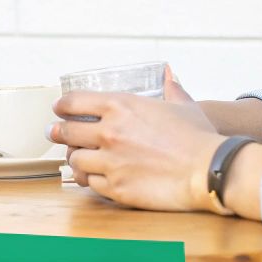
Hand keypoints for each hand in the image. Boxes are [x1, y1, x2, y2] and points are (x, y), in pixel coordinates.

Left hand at [48, 67, 225, 212]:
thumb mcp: (184, 105)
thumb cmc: (199, 138)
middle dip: (57, 132)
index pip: (74, 102)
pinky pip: (90, 183)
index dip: (62, 106)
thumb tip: (169, 74)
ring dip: (74, 159)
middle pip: (67, 132)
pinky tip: (94, 177)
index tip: (59, 109)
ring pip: (75, 160)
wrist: (208, 171)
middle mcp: (110, 132)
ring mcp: (110, 162)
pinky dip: (90, 180)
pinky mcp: (116, 188)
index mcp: (121, 106)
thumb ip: (171, 88)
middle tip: (53, 133)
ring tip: (76, 158)